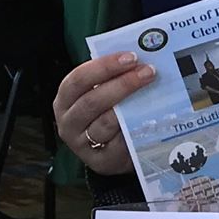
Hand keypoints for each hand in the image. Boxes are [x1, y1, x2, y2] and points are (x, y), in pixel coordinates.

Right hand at [53, 51, 155, 173]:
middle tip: (148, 72)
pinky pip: (119, 143)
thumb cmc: (107, 114)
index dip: (104, 66)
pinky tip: (151, 118)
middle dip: (122, 84)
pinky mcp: (99, 161)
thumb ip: (112, 78)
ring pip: (106, 123)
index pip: (78, 79)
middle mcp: (68, 122)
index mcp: (65, 99)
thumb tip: (138, 59)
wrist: (112, 151)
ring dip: (131, 105)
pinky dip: (134, 128)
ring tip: (152, 92)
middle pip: (92, 101)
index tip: (130, 57)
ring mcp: (82, 144)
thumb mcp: (102, 94)